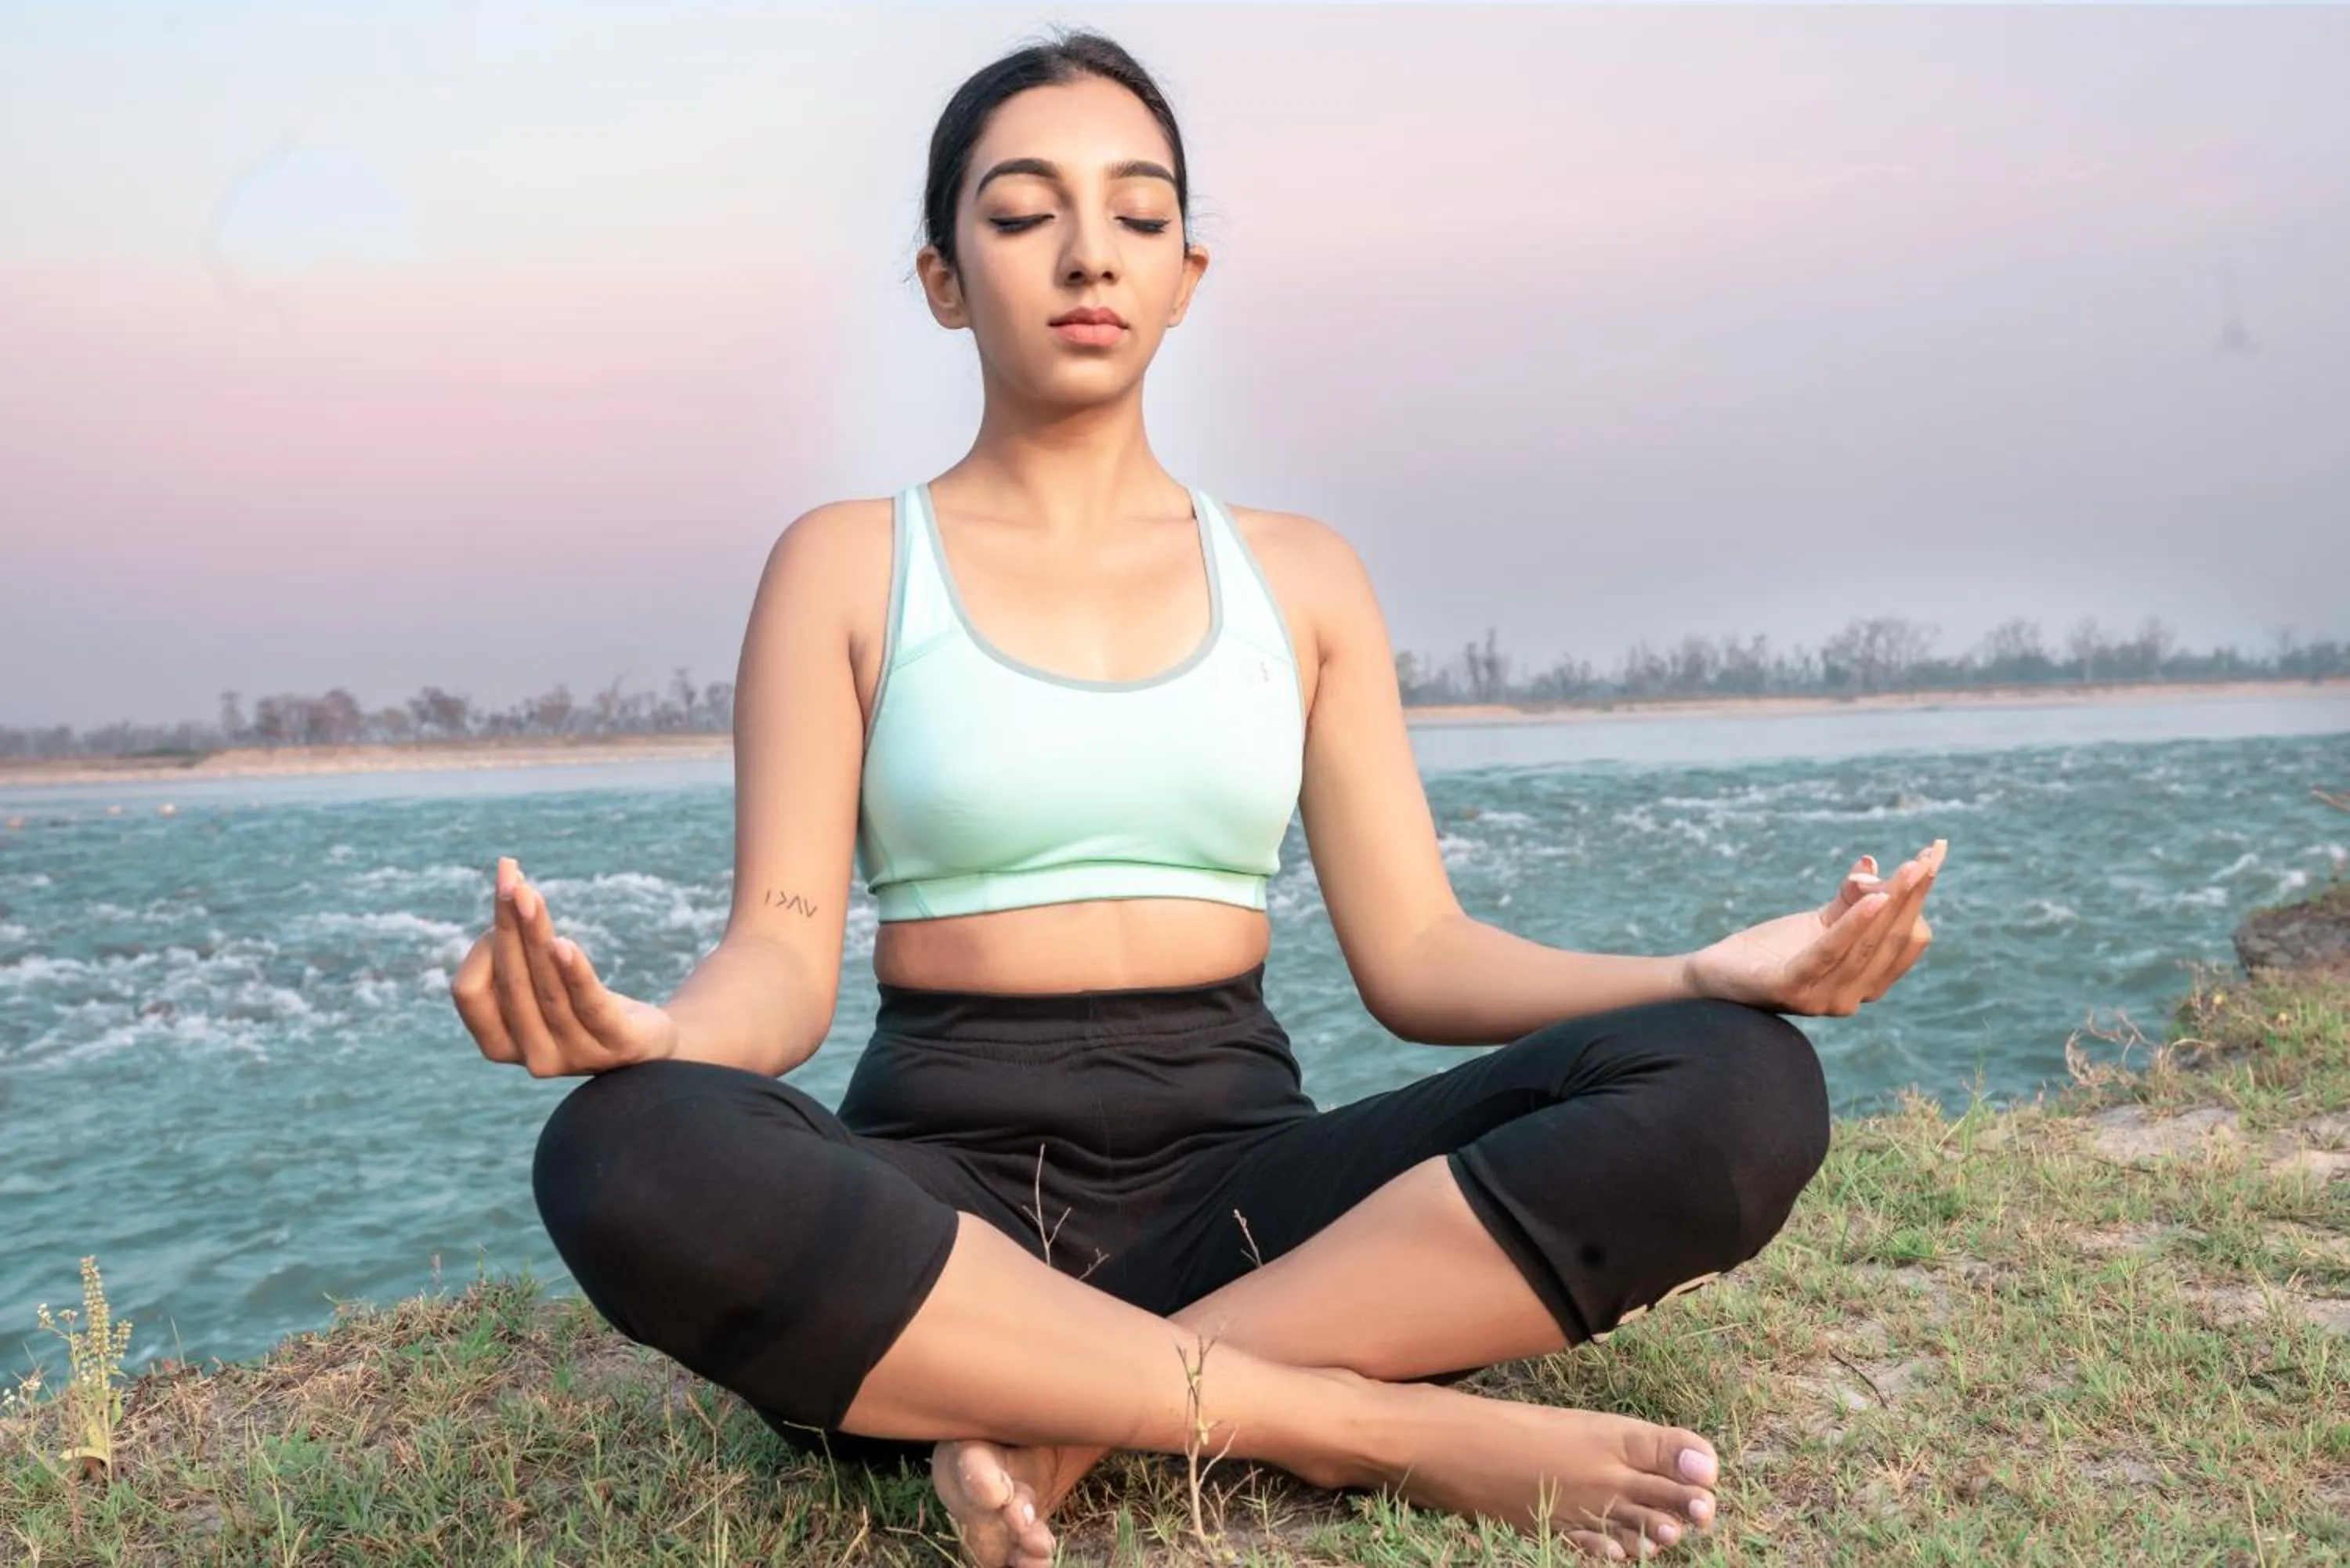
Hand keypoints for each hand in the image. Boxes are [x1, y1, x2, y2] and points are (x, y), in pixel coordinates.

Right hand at [450, 856, 678, 1075]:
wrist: (645, 1043)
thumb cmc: (578, 1004)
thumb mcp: (539, 985)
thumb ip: (517, 954)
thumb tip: (512, 893)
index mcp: (499, 1045)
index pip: (469, 992)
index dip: (482, 949)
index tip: (508, 911)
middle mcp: (532, 1056)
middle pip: (512, 982)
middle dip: (510, 925)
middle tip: (510, 876)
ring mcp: (575, 1056)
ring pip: (548, 986)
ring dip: (536, 934)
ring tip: (530, 894)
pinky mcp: (617, 1044)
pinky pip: (588, 1003)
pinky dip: (573, 971)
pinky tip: (564, 943)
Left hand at [1684, 839, 1944, 1015]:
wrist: (1714, 974)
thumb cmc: (1773, 949)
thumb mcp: (1818, 922)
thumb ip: (1849, 899)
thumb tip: (1872, 866)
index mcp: (1865, 982)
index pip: (1907, 939)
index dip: (1919, 898)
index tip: (1931, 858)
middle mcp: (1851, 997)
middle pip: (1892, 940)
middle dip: (1912, 896)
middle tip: (1927, 857)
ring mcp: (1821, 999)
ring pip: (1866, 945)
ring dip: (1890, 903)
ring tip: (1908, 869)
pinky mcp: (1789, 989)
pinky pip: (1828, 953)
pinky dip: (1852, 925)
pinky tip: (1872, 898)